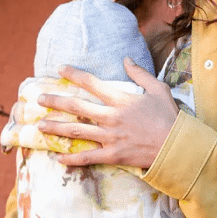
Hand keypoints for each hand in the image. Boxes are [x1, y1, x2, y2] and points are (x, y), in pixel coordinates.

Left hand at [37, 58, 179, 168]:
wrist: (177, 146)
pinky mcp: (113, 155)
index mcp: (120, 99)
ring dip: (56, 128)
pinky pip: (87, 157)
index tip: (59, 69)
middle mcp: (111, 117)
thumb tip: (126, 59)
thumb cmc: (170, 117)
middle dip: (55, 101)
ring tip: (40, 126)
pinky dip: (71, 158)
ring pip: (76, 131)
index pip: (91, 83)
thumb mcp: (159, 89)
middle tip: (39, 99)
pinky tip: (57, 158)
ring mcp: (110, 137)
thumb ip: (140, 73)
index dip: (73, 74)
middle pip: (76, 107)